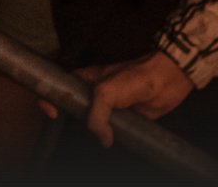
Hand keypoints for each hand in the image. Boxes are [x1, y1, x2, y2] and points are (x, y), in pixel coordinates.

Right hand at [43, 51, 194, 147]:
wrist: (167, 80)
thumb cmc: (137, 76)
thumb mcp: (106, 92)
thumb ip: (95, 117)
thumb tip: (102, 139)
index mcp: (86, 79)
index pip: (59, 87)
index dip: (50, 99)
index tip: (53, 113)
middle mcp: (94, 94)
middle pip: (72, 110)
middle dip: (70, 121)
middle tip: (74, 127)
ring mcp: (107, 107)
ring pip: (89, 125)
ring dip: (91, 133)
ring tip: (98, 134)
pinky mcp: (121, 119)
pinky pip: (107, 133)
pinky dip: (107, 139)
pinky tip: (109, 141)